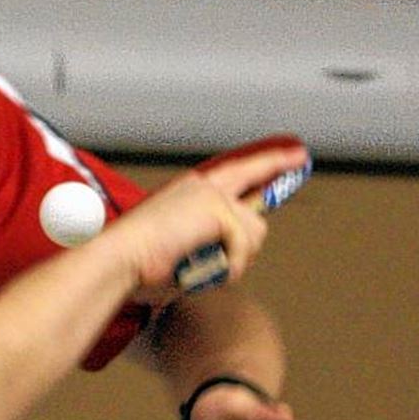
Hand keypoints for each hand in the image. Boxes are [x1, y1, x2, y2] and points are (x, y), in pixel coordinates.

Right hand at [115, 145, 307, 293]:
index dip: (267, 161)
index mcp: (189, 191)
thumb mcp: (179, 246)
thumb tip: (228, 257)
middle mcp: (202, 186)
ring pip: (254, 231)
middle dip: (271, 181)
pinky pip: (243, 246)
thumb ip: (205, 242)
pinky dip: (229, 265)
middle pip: (253, 187)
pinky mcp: (218, 210)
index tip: (292, 153)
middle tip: (296, 161)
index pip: (237, 171)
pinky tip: (205, 267)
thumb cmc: (140, 260)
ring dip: (236, 257)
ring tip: (204, 264)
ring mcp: (212, 195)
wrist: (122, 257)